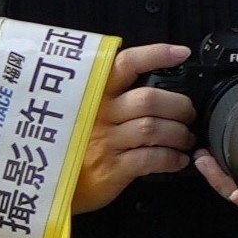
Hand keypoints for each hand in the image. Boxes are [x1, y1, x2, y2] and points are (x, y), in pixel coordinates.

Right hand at [75, 45, 198, 209]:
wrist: (48, 185)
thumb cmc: (74, 144)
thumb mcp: (84, 113)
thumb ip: (114, 98)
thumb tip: (158, 91)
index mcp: (94, 94)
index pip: (125, 64)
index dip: (155, 55)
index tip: (181, 53)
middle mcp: (97, 114)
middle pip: (148, 99)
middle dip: (179, 106)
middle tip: (188, 114)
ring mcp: (103, 142)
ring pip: (153, 128)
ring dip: (179, 133)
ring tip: (186, 139)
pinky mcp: (110, 169)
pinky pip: (150, 158)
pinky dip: (171, 158)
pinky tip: (178, 160)